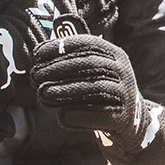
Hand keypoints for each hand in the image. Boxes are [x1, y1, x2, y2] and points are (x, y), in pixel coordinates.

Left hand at [31, 34, 149, 151]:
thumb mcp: (93, 72)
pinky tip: (61, 116)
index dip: (62, 46)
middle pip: (90, 64)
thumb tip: (39, 52)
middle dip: (58, 69)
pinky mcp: (124, 118)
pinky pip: (101, 115)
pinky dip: (79, 116)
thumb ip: (70, 60)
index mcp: (115, 54)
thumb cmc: (101, 92)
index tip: (37, 55)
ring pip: (95, 88)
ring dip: (65, 91)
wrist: (129, 121)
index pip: (88, 43)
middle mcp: (123, 70)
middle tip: (35, 76)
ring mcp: (126, 94)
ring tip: (42, 94)